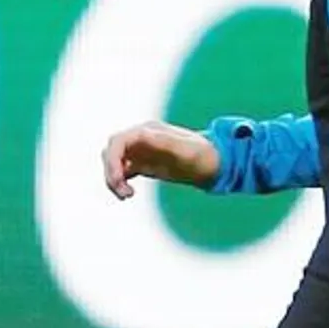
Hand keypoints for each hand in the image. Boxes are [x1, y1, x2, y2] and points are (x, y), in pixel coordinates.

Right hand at [102, 120, 220, 199]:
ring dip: (113, 179)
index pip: (117, 142)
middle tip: (123, 194)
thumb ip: (164, 141)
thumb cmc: (203, 155)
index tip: (118, 180)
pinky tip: (128, 194)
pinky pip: (123, 172)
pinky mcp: (144, 164)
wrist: (217, 163)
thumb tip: (141, 134)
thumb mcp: (185, 149)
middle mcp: (140, 140)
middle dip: (111, 172)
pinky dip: (120, 183)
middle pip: (111, 152)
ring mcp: (141, 152)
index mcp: (147, 131)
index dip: (112, 160)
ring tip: (126, 196)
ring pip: (114, 163)